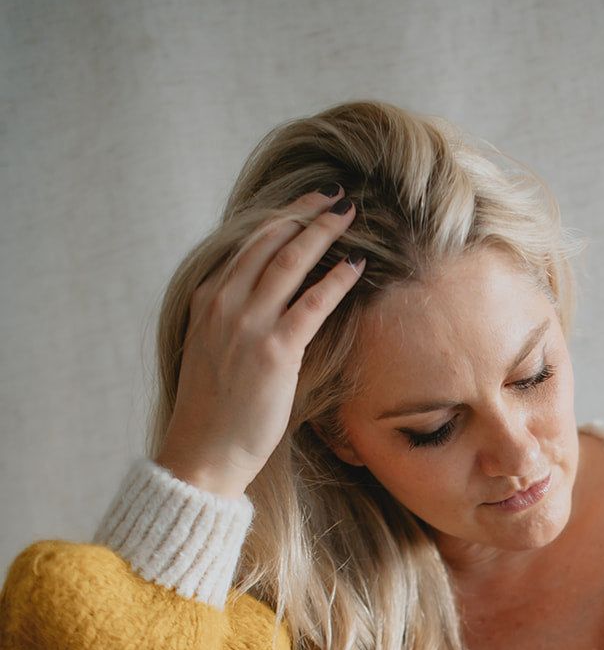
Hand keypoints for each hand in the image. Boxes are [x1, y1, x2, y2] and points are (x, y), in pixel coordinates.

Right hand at [156, 186, 364, 499]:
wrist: (202, 452)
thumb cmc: (212, 412)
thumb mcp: (212, 352)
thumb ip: (232, 322)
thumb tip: (264, 307)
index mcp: (207, 299)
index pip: (248, 245)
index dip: (281, 219)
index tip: (305, 204)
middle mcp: (225, 303)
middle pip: (271, 242)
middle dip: (306, 213)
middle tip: (335, 198)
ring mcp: (249, 324)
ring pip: (292, 262)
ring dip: (323, 233)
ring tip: (350, 217)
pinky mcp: (275, 350)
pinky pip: (313, 303)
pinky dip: (336, 279)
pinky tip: (354, 265)